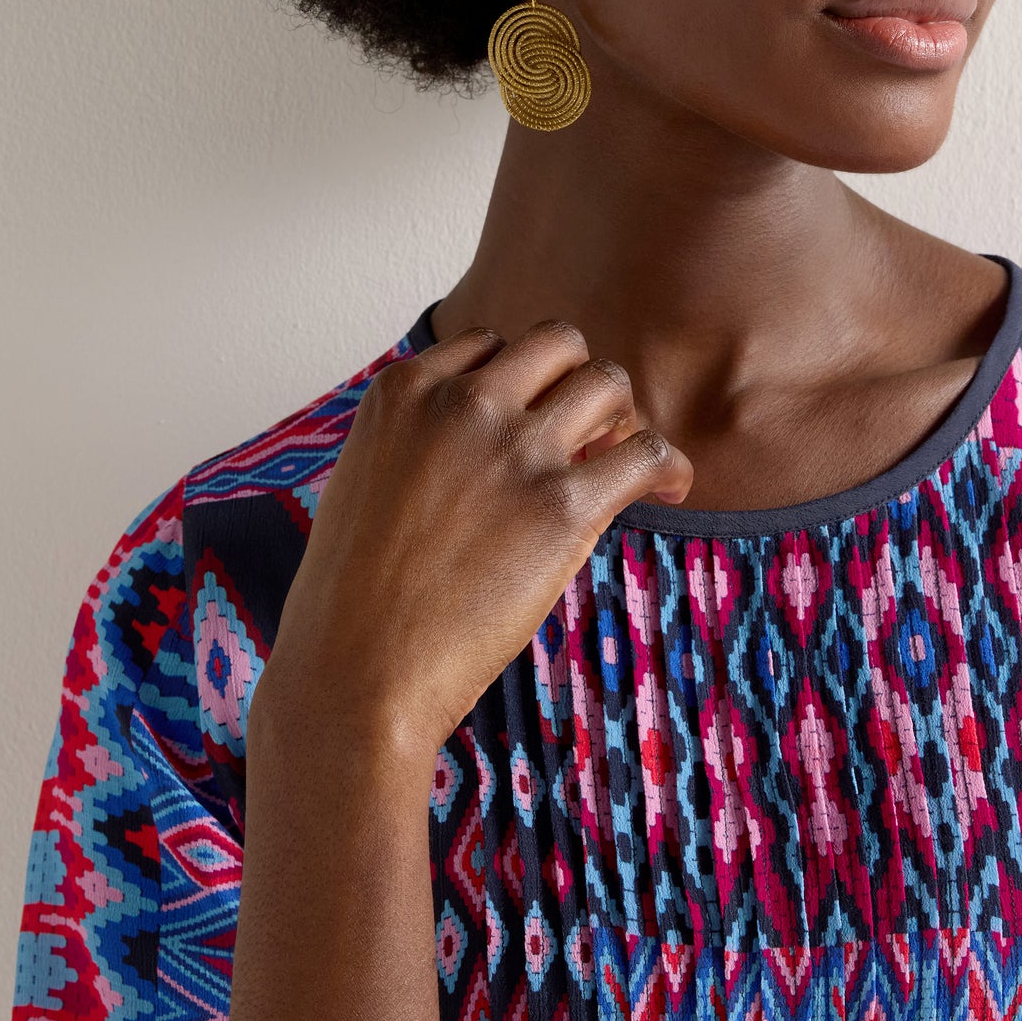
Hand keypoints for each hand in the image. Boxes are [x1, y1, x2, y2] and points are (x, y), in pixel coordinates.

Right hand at [250, 322, 692, 769]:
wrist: (354, 675)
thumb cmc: (352, 603)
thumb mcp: (366, 483)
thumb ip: (421, 444)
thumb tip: (489, 445)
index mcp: (402, 390)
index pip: (488, 345)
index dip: (519, 384)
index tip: (530, 424)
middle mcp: (461, 402)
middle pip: (558, 345)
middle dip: (577, 383)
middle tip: (586, 438)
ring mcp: (514, 449)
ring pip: (608, 383)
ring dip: (622, 418)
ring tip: (620, 465)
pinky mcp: (562, 505)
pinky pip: (646, 452)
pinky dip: (669, 466)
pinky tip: (669, 491)